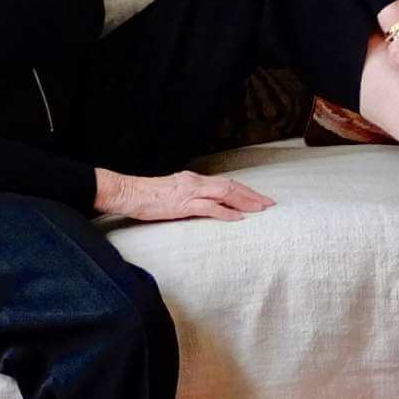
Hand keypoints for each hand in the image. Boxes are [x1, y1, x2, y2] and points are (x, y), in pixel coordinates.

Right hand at [94, 168, 273, 222]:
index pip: (225, 183)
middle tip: (270, 204)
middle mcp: (195, 182)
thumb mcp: (172, 194)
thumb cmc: (147, 196)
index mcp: (194, 180)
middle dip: (252, 195)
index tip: (259, 198)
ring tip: (260, 209)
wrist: (129, 192)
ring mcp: (190, 192)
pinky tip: (238, 218)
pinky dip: (226, 212)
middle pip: (231, 186)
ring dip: (245, 202)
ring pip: (225, 194)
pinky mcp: (183, 204)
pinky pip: (209, 207)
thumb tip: (202, 205)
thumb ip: (189, 197)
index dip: (245, 190)